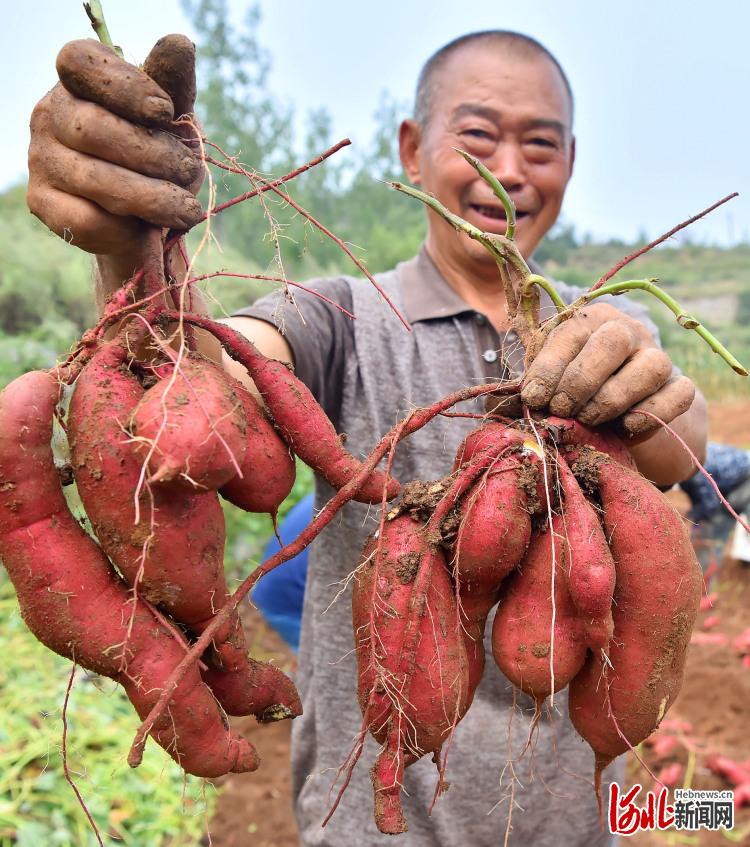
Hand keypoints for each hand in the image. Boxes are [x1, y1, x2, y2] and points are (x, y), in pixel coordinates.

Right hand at [27, 36, 202, 261]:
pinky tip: (147, 228)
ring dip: (153, 198)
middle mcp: (49, 114)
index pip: (80, 63)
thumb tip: (180, 44)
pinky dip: (127, 228)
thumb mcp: (174, 121)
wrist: (145, 219)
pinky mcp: (43, 203)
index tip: (165, 111)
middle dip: (154, 155)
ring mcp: (40, 159)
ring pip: (96, 180)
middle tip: (188, 170)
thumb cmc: (160, 158)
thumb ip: (174, 85)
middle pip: (94, 128)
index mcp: (78, 81)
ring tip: (187, 209)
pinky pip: (88, 220)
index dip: (124, 86)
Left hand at [520, 303, 694, 435]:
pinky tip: (626, 427)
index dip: (550, 367)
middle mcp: (627, 330)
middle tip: (562, 410)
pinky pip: (678, 394)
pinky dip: (652, 413)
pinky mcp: (679, 386)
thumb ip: (530, 387)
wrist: (616, 414)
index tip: (534, 398)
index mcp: (589, 321)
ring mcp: (658, 357)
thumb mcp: (547, 382)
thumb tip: (507, 403)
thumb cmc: (571, 392)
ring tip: (588, 419)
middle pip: (612, 341)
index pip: (571, 333)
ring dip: (613, 398)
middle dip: (580, 381)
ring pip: (650, 366)